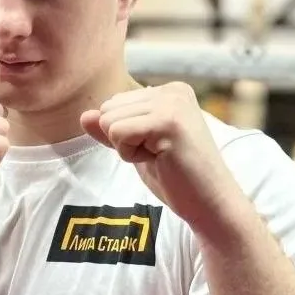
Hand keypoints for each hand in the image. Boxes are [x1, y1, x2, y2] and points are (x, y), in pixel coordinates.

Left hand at [80, 83, 238, 229]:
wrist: (210, 204)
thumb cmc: (177, 179)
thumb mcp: (137, 148)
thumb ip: (112, 130)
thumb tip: (84, 115)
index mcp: (169, 91)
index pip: (114, 104)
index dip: (126, 135)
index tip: (158, 149)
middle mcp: (172, 90)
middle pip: (108, 109)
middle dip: (123, 140)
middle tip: (158, 155)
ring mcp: (172, 103)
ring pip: (109, 120)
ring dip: (127, 148)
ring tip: (160, 157)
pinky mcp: (168, 121)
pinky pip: (118, 133)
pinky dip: (130, 154)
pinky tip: (159, 160)